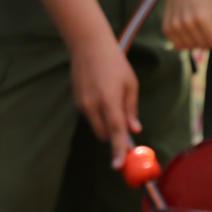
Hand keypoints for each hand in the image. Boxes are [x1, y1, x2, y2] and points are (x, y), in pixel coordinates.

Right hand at [70, 37, 141, 168]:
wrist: (88, 46)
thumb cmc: (114, 64)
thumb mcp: (130, 85)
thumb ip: (131, 110)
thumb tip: (134, 130)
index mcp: (110, 100)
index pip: (115, 131)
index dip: (117, 150)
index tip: (118, 165)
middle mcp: (93, 105)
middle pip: (104, 134)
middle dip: (114, 138)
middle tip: (127, 135)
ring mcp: (82, 104)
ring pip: (97, 126)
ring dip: (107, 124)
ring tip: (114, 101)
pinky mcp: (77, 101)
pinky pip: (91, 116)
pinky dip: (99, 114)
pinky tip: (103, 95)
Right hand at [163, 0, 211, 50]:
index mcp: (202, 18)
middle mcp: (186, 23)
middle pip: (202, 46)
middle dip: (209, 43)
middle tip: (211, 34)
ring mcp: (174, 26)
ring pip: (189, 48)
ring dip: (197, 44)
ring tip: (200, 33)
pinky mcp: (166, 28)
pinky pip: (178, 45)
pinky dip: (185, 43)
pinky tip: (189, 34)